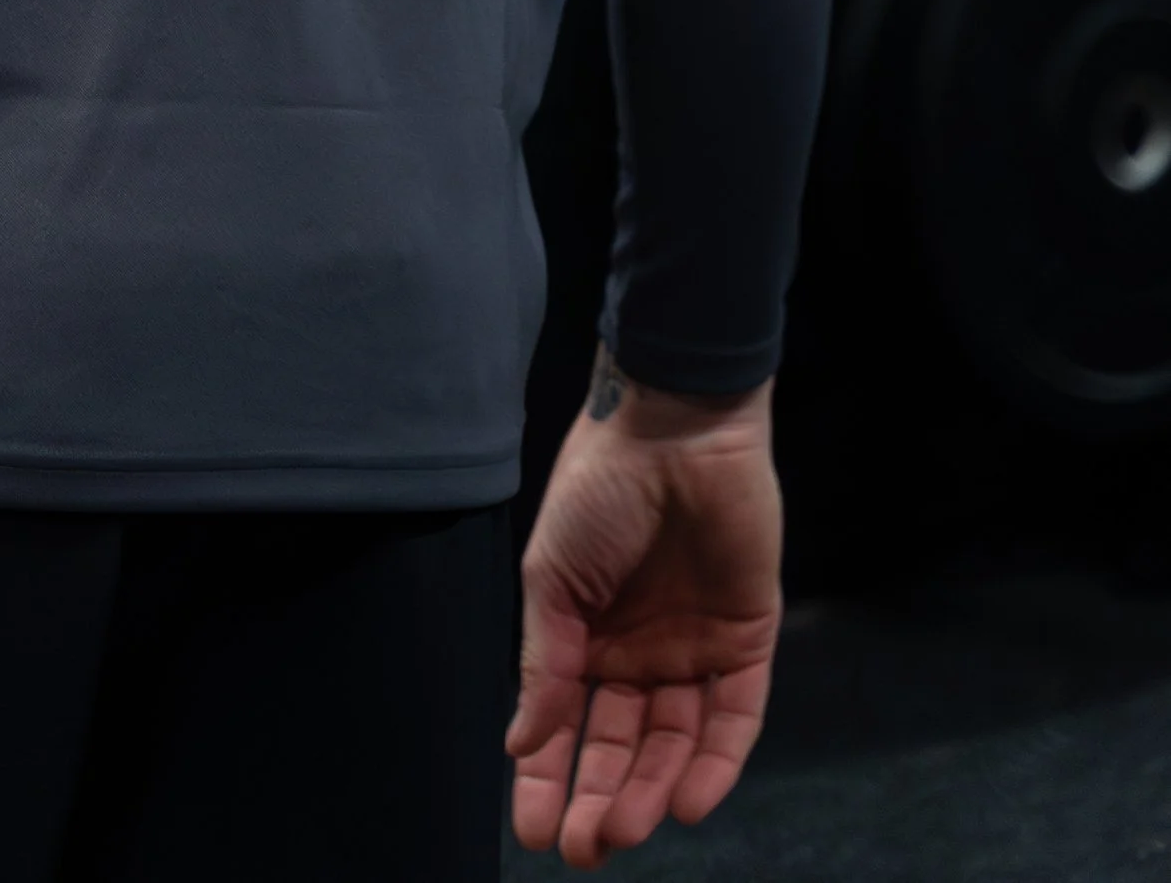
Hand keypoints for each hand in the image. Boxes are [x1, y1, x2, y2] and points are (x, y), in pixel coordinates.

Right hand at [508, 351, 780, 864]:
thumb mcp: (551, 576)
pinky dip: (715, 763)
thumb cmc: (599, 490)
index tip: (534, 830)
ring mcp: (694, 648)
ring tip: (627, 830)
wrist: (675, 428)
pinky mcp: (748, 641)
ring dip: (652, 790)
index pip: (567, 724)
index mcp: (586, 633)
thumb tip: (521, 743)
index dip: (548, 778)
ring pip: (674, 742)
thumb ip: (547, 663)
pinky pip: (734, 719)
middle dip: (602, 799)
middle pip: (621, 746)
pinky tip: (690, 802)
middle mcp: (638, 650)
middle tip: (583, 848)